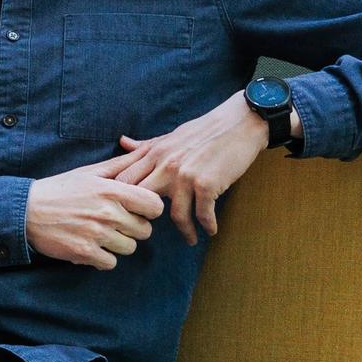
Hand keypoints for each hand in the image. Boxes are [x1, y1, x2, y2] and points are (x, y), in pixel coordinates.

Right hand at [25, 155, 165, 269]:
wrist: (24, 210)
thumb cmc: (60, 189)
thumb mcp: (89, 172)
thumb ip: (121, 164)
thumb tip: (147, 149)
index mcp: (111, 190)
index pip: (155, 205)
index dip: (149, 209)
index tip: (136, 209)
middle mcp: (106, 212)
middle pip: (144, 230)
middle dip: (132, 228)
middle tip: (114, 223)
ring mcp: (95, 234)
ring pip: (129, 248)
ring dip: (117, 244)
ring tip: (100, 234)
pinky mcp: (84, 252)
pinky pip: (110, 263)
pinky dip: (102, 258)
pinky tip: (90, 246)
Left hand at [111, 91, 272, 244]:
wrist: (241, 123)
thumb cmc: (205, 130)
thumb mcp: (170, 136)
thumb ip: (146, 145)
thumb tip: (122, 142)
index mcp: (153, 153)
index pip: (124, 180)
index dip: (120, 198)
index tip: (125, 213)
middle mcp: (165, 165)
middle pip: (141, 198)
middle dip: (142, 218)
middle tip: (152, 232)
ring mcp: (185, 175)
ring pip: (175, 214)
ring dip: (185, 231)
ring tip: (191, 239)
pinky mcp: (207, 184)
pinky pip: (202, 214)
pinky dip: (207, 225)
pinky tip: (210, 231)